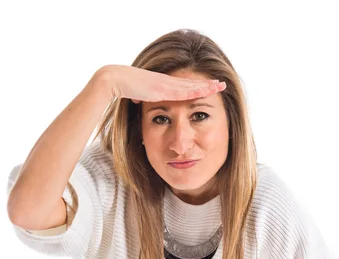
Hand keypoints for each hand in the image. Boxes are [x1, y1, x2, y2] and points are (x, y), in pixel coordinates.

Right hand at [98, 64, 225, 103]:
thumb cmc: (123, 87)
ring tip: (220, 86)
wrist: (116, 79)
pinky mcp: (162, 89)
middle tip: (222, 84)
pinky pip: (182, 91)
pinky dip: (194, 91)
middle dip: (207, 84)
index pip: (184, 86)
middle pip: (192, 84)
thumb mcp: (135, 95)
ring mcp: (166, 85)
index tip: (210, 87)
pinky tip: (205, 91)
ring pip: (191, 86)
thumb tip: (136, 100)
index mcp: (163, 85)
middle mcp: (167, 83)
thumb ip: (139, 97)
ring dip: (206, 86)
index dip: (198, 87)